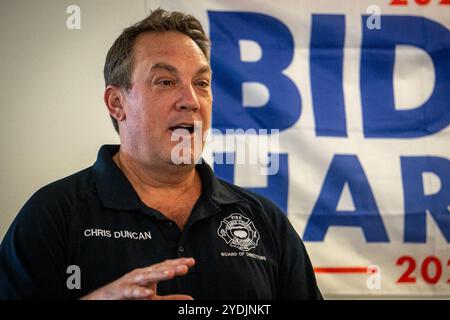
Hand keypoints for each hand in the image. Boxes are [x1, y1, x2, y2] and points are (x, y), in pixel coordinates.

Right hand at [80, 257, 194, 299]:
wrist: (106, 298)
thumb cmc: (130, 295)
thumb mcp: (154, 298)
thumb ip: (171, 298)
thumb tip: (191, 299)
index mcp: (150, 274)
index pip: (167, 266)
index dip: (179, 263)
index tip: (192, 261)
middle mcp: (142, 274)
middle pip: (159, 269)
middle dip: (172, 267)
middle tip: (185, 267)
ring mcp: (132, 281)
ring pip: (147, 276)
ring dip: (159, 274)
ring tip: (171, 273)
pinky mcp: (123, 290)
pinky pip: (132, 291)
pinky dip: (140, 292)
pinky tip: (148, 293)